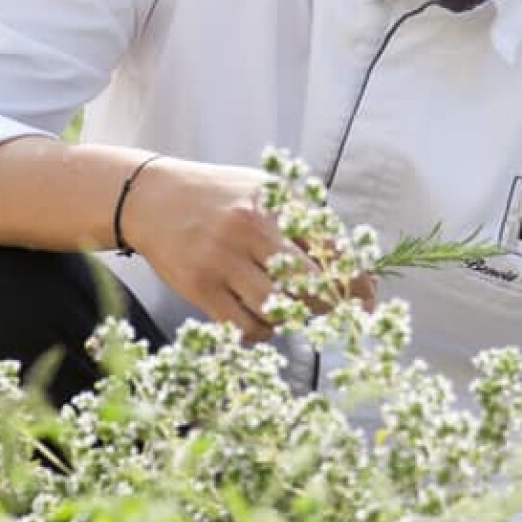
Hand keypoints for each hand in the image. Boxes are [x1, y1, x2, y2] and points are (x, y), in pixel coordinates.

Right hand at [119, 157, 373, 340]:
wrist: (151, 198)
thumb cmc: (220, 197)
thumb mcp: (265, 191)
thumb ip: (305, 222)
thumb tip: (351, 267)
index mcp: (274, 203)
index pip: (330, 248)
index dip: (356, 280)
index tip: (369, 300)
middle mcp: (250, 229)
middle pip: (310, 284)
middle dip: (332, 305)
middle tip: (339, 314)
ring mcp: (222, 260)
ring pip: (278, 309)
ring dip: (294, 318)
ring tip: (293, 310)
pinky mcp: (199, 287)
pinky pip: (245, 326)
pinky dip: (263, 330)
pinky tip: (262, 318)